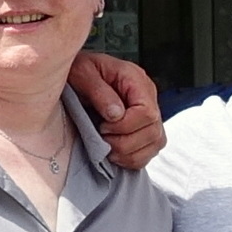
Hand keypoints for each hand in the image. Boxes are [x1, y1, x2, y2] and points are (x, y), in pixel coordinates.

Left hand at [68, 50, 165, 171]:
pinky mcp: (144, 130)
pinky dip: (132, 159)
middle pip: (153, 131)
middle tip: (101, 137)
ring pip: (155, 144)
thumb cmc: (79, 71)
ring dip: (128, 153)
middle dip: (124, 142)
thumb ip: (98, 92)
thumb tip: (116, 115)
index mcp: (136, 79)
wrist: (76, 76)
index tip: (102, 126)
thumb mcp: (81, 73)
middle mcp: (148, 97)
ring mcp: (149, 114)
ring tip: (106, 147)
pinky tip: (113, 154)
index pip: (147, 112)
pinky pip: (149, 152)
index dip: (125, 126)